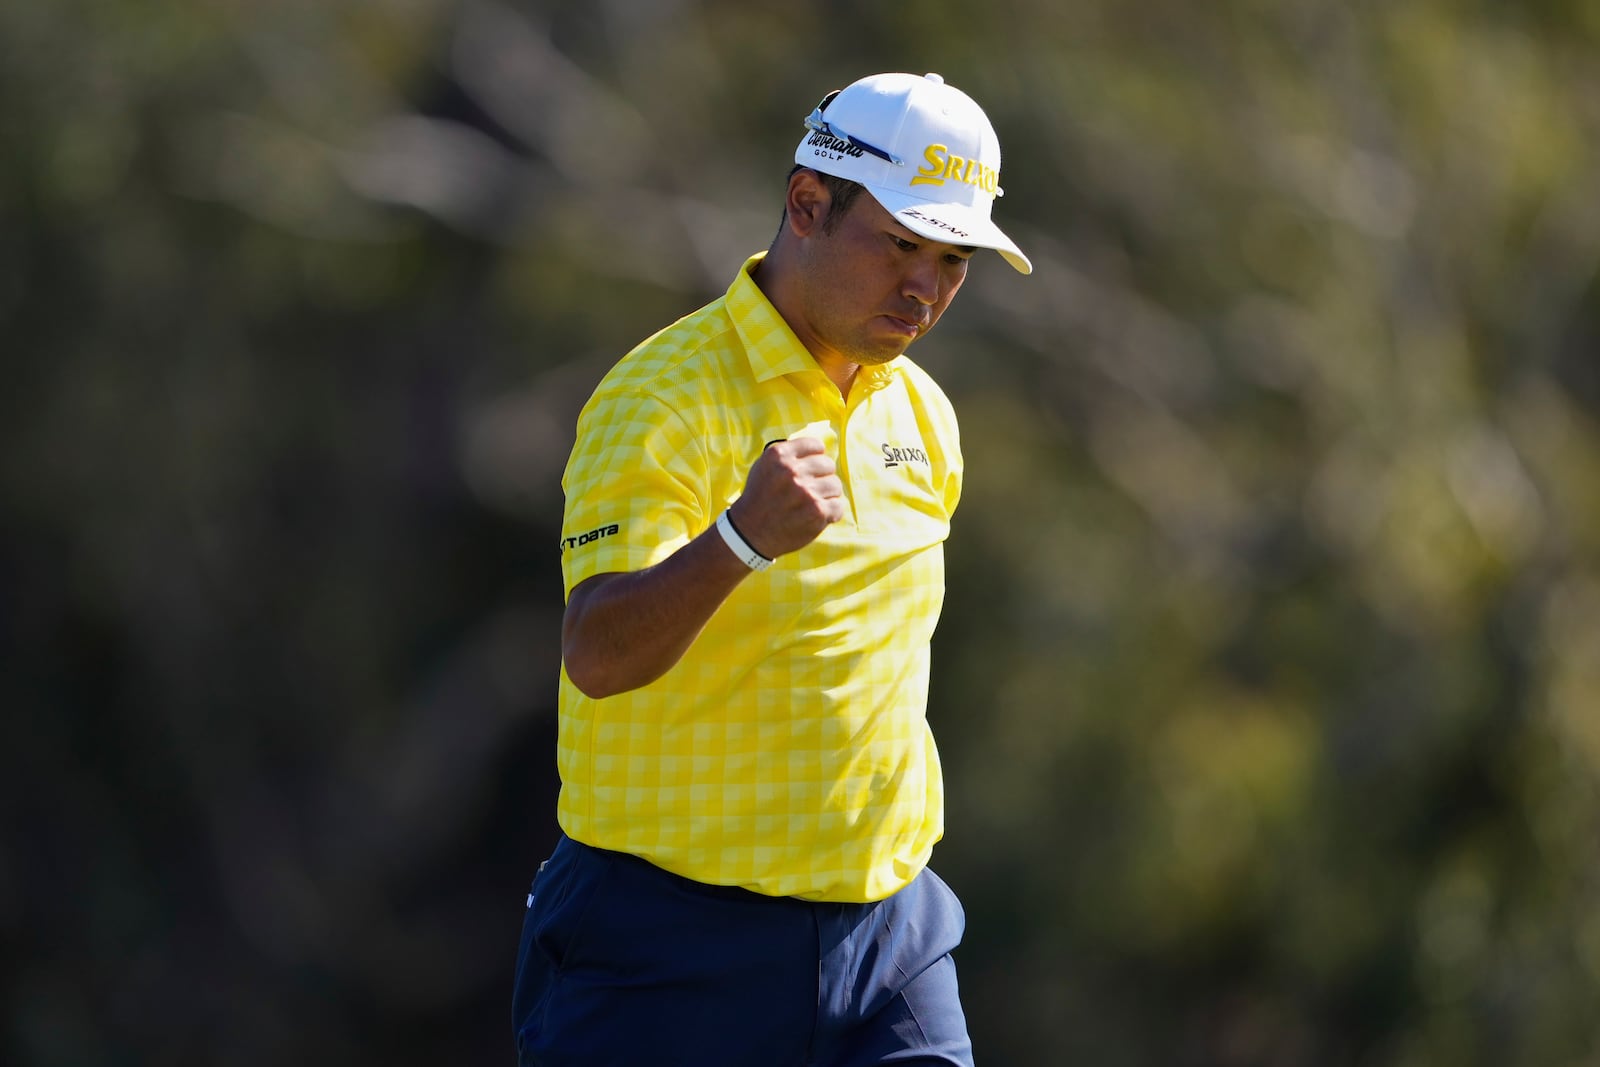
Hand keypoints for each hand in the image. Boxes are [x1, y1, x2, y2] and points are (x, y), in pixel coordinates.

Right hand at [727, 437, 845, 557]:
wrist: (749, 533)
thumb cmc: (761, 497)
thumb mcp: (764, 466)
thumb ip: (790, 455)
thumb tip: (820, 449)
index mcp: (778, 455)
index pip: (816, 446)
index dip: (815, 459)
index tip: (808, 471)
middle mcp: (791, 471)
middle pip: (828, 465)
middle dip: (821, 478)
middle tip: (808, 491)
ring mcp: (805, 491)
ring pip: (836, 485)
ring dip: (827, 496)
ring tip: (811, 505)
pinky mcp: (817, 511)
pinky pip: (838, 506)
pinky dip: (831, 513)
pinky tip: (816, 517)